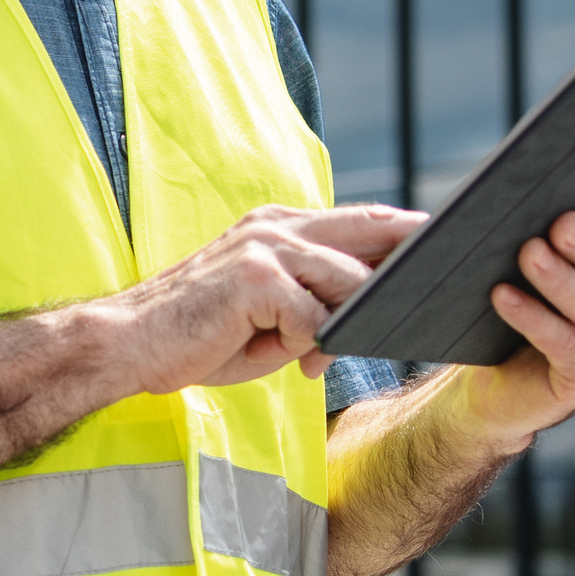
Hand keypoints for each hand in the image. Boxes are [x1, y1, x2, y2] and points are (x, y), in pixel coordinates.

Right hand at [112, 203, 427, 393]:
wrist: (129, 344)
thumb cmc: (197, 337)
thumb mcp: (268, 314)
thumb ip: (315, 303)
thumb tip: (370, 316)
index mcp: (277, 226)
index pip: (361, 218)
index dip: (406, 230)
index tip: (445, 246)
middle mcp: (275, 226)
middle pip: (371, 230)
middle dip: (410, 258)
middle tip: (439, 288)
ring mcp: (266, 247)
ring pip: (348, 283)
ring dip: (340, 326)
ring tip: (299, 354)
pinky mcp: (256, 279)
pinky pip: (313, 320)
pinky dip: (303, 346)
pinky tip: (276, 357)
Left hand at [442, 177, 574, 449]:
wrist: (502, 379)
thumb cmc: (524, 301)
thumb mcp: (538, 259)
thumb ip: (541, 229)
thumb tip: (504, 200)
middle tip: (562, 224)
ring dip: (562, 281)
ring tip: (529, 254)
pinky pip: (567, 347)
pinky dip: (535, 319)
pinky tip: (504, 296)